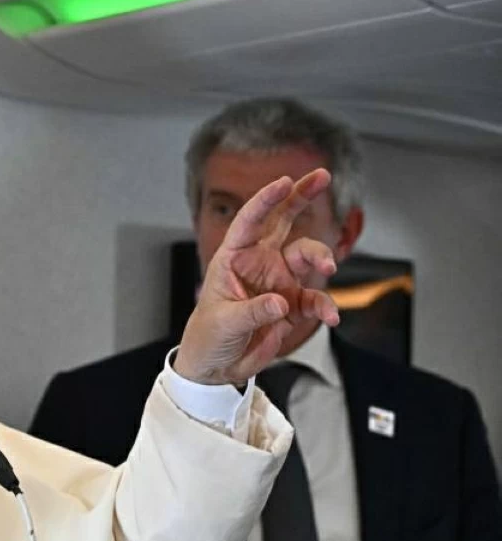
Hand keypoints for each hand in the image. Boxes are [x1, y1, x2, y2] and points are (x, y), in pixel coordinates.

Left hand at [176, 170, 340, 384]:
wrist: (217, 366)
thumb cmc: (209, 336)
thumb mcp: (224, 322)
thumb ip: (253, 311)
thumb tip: (282, 302)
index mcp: (233, 258)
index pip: (249, 221)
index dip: (266, 200)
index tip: (284, 182)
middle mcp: (259, 263)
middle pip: (283, 221)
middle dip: (301, 196)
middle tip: (322, 175)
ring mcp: (279, 281)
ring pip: (308, 256)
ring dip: (321, 257)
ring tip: (328, 268)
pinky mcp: (293, 304)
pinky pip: (316, 298)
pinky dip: (326, 305)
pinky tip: (330, 317)